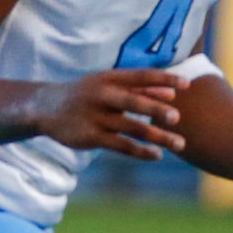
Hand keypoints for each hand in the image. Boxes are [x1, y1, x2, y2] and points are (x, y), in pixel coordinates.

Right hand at [35, 69, 186, 159]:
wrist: (46, 108)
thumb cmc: (86, 94)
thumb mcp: (108, 85)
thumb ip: (140, 90)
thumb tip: (172, 94)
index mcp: (109, 78)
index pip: (140, 76)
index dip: (163, 80)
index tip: (186, 85)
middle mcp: (102, 96)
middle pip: (133, 102)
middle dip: (156, 110)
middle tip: (178, 118)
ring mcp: (96, 117)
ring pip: (131, 128)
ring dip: (157, 136)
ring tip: (180, 144)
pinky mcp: (91, 137)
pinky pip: (121, 146)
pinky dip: (141, 151)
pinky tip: (157, 155)